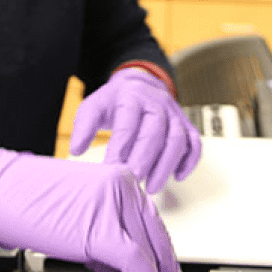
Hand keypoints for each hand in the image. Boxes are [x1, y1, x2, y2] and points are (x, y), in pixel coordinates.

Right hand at [0, 136, 181, 271]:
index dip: (163, 267)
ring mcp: (115, 206)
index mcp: (122, 181)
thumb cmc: (26, 200)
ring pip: (153, 260)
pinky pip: (138, 269)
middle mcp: (125, 188)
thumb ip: (109, 249)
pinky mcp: (102, 231)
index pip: (155, 230)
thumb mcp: (80, 220)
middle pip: (160, 246)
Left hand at [70, 68, 201, 193]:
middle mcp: (156, 102)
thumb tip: (77, 149)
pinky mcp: (186, 125)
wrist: (140, 85)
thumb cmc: (115, 101)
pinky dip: (189, 161)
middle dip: (145, 159)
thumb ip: (84, 126)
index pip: (128, 123)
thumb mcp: (94, 106)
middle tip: (133, 180)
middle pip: (156, 131)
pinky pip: (194, 143)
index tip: (111, 168)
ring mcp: (174, 113)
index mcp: (132, 96)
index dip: (120, 147)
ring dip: (166, 165)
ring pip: (177, 139)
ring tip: (151, 187)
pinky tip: (178, 176)